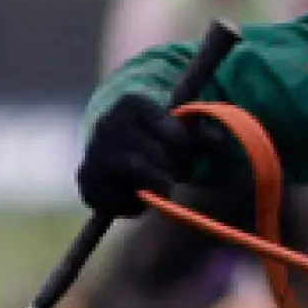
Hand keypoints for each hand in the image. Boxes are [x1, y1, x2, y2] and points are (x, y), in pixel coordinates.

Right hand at [76, 92, 204, 216]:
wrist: (110, 152)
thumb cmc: (155, 140)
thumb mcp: (179, 130)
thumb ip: (203, 135)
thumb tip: (220, 143)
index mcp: (132, 104)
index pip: (176, 134)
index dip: (187, 148)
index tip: (184, 149)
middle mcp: (108, 123)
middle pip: (160, 156)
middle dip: (175, 169)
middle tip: (175, 171)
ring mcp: (94, 151)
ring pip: (141, 174)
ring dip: (160, 185)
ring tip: (161, 183)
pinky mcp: (86, 179)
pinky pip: (122, 199)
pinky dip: (137, 203)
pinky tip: (136, 193)